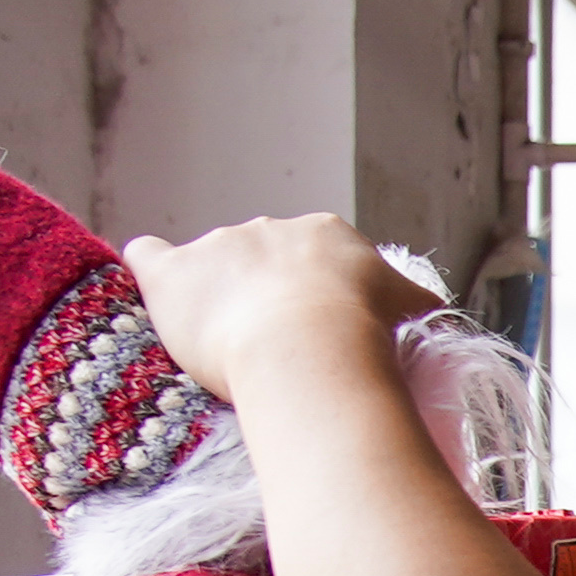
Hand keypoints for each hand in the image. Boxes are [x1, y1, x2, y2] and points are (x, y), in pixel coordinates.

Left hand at [117, 214, 430, 400]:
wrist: (311, 344)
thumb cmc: (366, 334)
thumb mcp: (407, 310)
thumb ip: (410, 300)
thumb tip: (427, 306)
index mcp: (324, 232)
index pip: (313, 254)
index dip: (314, 293)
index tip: (317, 329)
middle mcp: (269, 228)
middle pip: (261, 257)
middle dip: (265, 294)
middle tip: (276, 346)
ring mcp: (217, 247)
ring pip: (211, 264)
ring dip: (216, 294)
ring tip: (224, 343)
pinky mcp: (172, 274)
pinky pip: (148, 255)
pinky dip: (148, 268)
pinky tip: (151, 289)